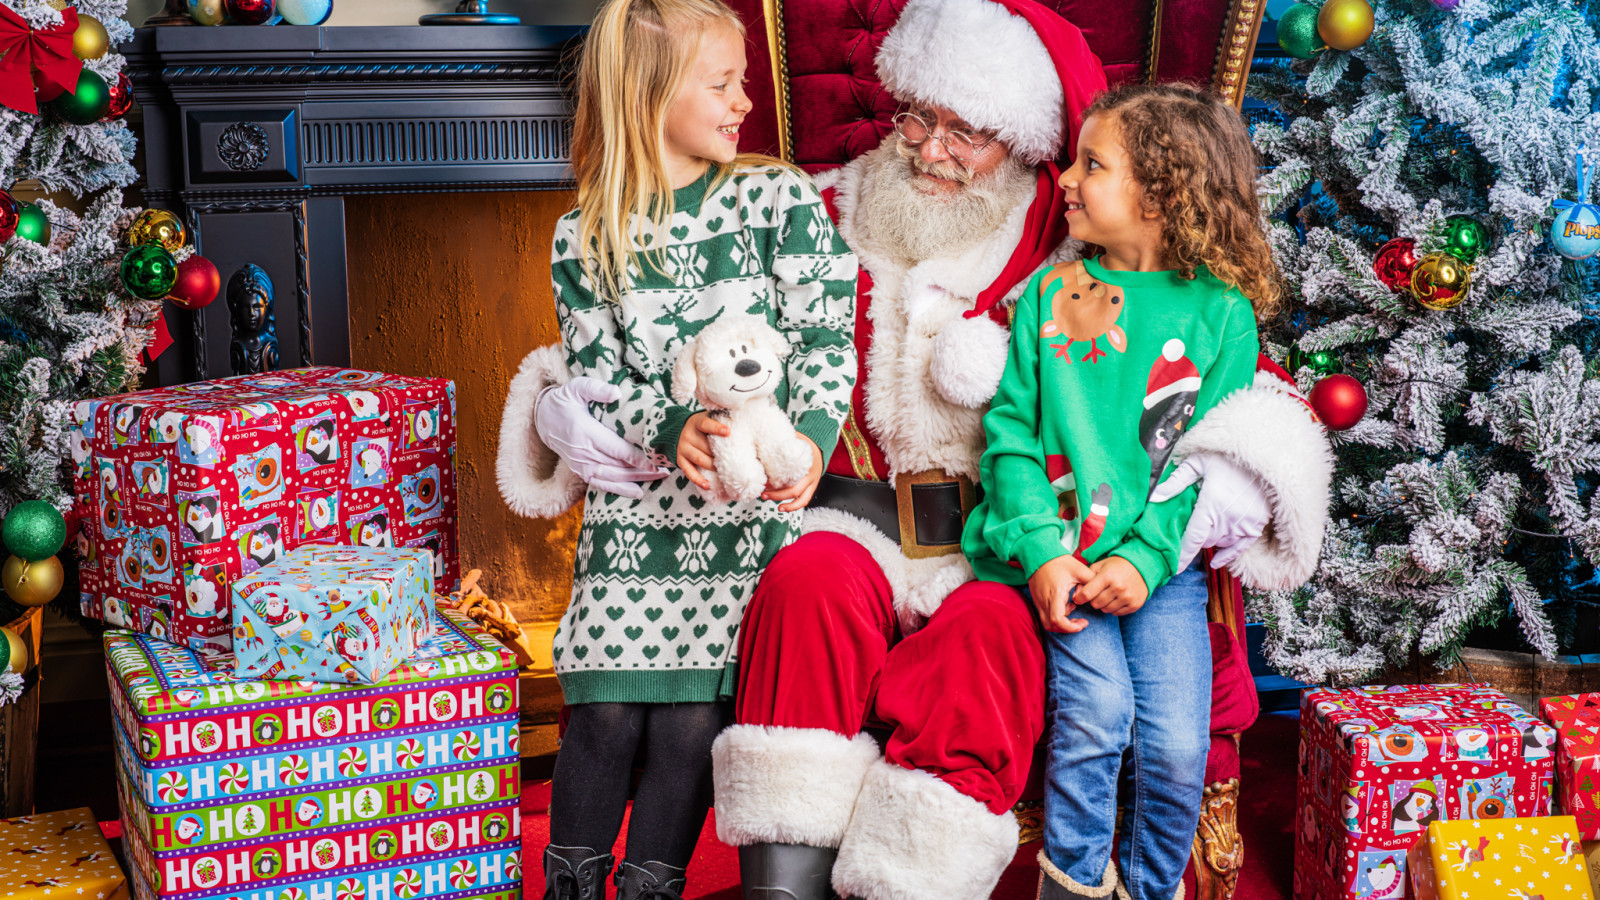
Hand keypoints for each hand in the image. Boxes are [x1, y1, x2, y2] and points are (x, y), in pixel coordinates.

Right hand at [536, 378, 666, 497]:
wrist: (543, 419)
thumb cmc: (565, 401)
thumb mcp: (576, 387)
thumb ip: (596, 388)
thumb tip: (616, 392)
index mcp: (584, 432)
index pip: (615, 448)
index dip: (636, 457)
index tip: (656, 461)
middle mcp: (583, 452)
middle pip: (618, 465)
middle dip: (644, 470)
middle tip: (667, 469)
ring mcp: (581, 464)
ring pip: (612, 477)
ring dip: (637, 480)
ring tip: (659, 478)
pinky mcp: (580, 471)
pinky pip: (601, 484)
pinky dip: (619, 490)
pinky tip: (637, 492)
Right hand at [676, 412, 730, 490]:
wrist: (676, 430)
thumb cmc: (700, 426)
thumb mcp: (706, 417)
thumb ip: (720, 417)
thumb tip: (741, 417)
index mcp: (696, 422)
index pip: (705, 424)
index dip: (716, 428)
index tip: (728, 432)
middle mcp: (688, 435)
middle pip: (705, 446)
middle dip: (719, 454)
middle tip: (735, 459)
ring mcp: (683, 448)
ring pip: (699, 459)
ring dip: (713, 466)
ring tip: (725, 471)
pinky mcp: (680, 460)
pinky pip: (689, 472)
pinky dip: (698, 480)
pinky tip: (708, 485)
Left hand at [761, 436, 823, 511]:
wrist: (819, 447)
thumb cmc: (803, 443)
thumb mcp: (792, 439)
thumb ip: (780, 443)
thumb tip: (761, 447)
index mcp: (805, 462)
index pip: (789, 474)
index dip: (775, 479)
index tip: (763, 479)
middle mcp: (809, 475)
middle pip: (793, 489)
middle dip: (776, 493)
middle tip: (763, 492)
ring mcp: (812, 483)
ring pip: (799, 498)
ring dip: (784, 502)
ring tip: (768, 499)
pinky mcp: (811, 488)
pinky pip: (804, 501)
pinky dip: (793, 506)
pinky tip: (782, 508)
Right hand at [1028, 554, 1095, 632]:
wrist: (1039, 554)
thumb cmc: (1059, 561)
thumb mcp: (1079, 569)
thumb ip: (1091, 581)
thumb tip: (1101, 592)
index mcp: (1055, 593)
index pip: (1058, 620)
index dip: (1071, 627)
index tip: (1083, 623)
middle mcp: (1044, 600)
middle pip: (1052, 626)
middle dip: (1067, 629)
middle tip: (1081, 623)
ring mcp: (1038, 601)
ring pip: (1047, 623)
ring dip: (1061, 624)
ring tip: (1074, 612)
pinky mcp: (1037, 600)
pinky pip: (1045, 615)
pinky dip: (1056, 617)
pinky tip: (1067, 605)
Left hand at [1076, 556, 1148, 615]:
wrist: (1142, 566)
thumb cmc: (1116, 566)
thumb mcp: (1099, 566)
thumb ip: (1085, 579)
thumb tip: (1076, 596)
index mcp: (1107, 576)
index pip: (1087, 594)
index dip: (1079, 598)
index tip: (1078, 598)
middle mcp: (1118, 587)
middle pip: (1096, 604)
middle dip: (1093, 600)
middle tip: (1097, 593)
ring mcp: (1128, 597)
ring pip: (1106, 610)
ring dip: (1103, 605)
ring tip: (1107, 595)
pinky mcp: (1135, 604)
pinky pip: (1117, 613)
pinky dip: (1114, 608)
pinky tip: (1116, 599)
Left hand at [1151, 453, 1270, 571]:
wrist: (1263, 456)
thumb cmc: (1228, 457)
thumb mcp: (1198, 462)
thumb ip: (1176, 481)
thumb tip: (1155, 497)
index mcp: (1211, 506)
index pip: (1192, 539)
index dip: (1183, 555)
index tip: (1174, 568)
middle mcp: (1228, 520)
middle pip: (1204, 541)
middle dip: (1195, 538)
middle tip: (1188, 529)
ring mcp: (1244, 524)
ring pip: (1220, 543)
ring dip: (1210, 539)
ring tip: (1204, 529)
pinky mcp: (1257, 525)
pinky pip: (1240, 548)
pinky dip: (1228, 554)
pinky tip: (1216, 561)